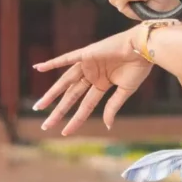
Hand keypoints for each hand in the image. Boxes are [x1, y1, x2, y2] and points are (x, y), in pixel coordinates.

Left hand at [32, 28, 151, 135]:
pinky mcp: (86, 54)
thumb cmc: (138, 67)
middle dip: (58, 111)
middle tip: (45, 125)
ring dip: (52, 94)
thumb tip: (107, 126)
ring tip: (39, 106)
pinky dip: (52, 63)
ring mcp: (88, 65)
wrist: (143, 48)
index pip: (85, 106)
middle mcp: (92, 75)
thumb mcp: (125, 91)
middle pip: (71, 96)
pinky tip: (38, 68)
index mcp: (102, 84)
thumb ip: (113, 107)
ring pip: (65, 82)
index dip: (75, 120)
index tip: (65, 132)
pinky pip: (66, 58)